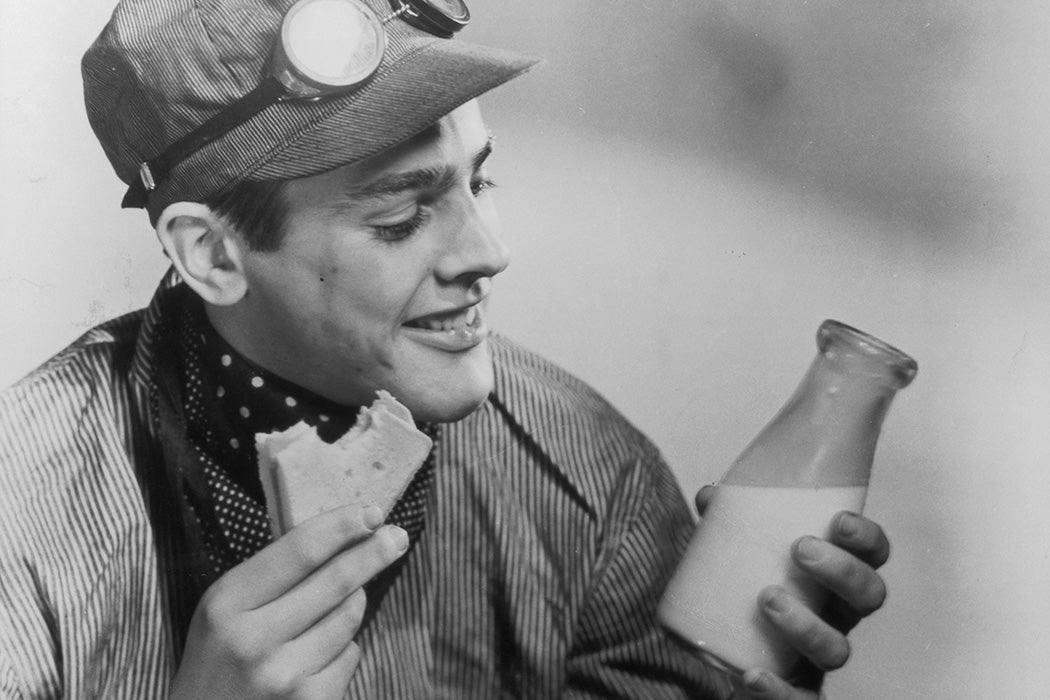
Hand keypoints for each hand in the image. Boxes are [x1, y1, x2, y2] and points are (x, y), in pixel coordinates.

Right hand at [169, 504, 408, 699]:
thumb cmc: (219, 666)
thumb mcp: (225, 614)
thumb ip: (273, 578)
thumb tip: (343, 538)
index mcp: (226, 603)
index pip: (298, 550)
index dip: (341, 526)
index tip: (372, 511)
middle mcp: (252, 638)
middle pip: (335, 580)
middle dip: (372, 553)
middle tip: (397, 536)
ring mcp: (283, 675)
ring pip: (349, 616)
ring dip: (350, 606)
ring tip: (322, 617)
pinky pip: (350, 654)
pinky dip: (342, 650)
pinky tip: (312, 662)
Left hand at [695, 487, 890, 699]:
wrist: (730, 660)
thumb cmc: (748, 596)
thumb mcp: (742, 558)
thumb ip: (729, 527)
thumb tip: (711, 495)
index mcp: (835, 582)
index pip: (872, 557)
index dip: (867, 540)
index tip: (841, 521)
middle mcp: (839, 619)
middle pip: (867, 597)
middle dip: (841, 570)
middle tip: (801, 549)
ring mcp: (821, 660)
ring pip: (837, 649)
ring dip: (807, 624)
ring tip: (768, 599)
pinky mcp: (799, 694)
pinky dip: (777, 691)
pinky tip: (753, 675)